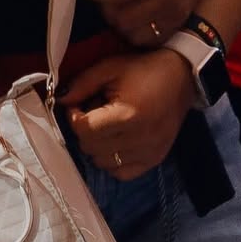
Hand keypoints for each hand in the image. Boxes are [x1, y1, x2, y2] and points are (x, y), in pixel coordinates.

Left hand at [59, 50, 195, 180]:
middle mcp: (139, 141)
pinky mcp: (155, 161)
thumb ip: (81, 85)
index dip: (74, 115)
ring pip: (103, 163)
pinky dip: (112, 161)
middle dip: (84, 129)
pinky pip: (122, 173)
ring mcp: (149, 154)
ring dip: (97, 146)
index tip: (79, 104)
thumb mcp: (108, 68)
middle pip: (91, 148)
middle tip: (93, 112)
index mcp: (127, 116)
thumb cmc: (143, 70)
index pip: (84, 130)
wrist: (181, 77)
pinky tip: (116, 141)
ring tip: (107, 125)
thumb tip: (59, 100)